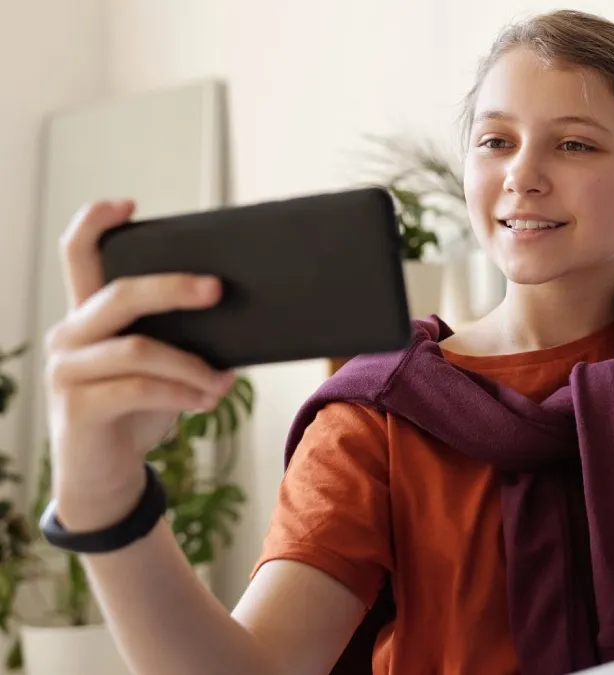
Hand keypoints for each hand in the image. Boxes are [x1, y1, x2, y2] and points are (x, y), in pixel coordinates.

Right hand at [44, 201, 235, 529]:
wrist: (108, 477)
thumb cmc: (139, 412)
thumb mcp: (161, 368)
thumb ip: (180, 338)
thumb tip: (241, 312)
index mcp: (89, 316)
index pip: (78, 255)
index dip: (95, 223)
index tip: (129, 205)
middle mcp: (69, 335)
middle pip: (121, 294)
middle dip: (175, 288)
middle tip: (219, 289)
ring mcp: (67, 371)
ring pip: (138, 349)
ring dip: (193, 365)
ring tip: (224, 381)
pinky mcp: (77, 407)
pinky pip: (139, 389)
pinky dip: (183, 393)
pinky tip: (208, 400)